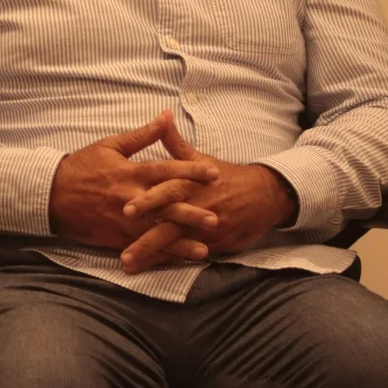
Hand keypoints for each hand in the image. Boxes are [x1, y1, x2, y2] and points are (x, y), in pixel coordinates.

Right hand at [49, 112, 221, 263]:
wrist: (50, 195)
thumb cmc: (81, 166)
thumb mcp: (110, 145)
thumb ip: (141, 135)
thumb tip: (166, 115)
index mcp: (131, 172)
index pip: (167, 170)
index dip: (191, 171)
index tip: (214, 173)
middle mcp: (130, 198)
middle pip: (166, 206)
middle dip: (192, 213)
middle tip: (216, 218)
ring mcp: (123, 220)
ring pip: (156, 232)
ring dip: (180, 242)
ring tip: (204, 249)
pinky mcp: (115, 237)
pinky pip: (141, 246)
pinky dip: (159, 255)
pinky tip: (176, 261)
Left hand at [118, 120, 295, 273]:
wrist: (263, 195)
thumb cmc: (224, 176)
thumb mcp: (200, 158)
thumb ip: (176, 143)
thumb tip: (162, 117)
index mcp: (190, 184)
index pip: (167, 192)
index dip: (147, 202)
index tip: (125, 210)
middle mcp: (197, 207)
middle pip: (169, 224)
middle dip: (147, 238)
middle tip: (124, 251)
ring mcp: (205, 229)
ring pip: (175, 244)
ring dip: (152, 256)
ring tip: (128, 266)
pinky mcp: (214, 244)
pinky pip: (189, 254)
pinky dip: (171, 260)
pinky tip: (152, 270)